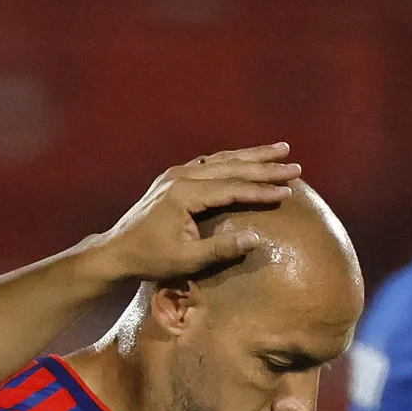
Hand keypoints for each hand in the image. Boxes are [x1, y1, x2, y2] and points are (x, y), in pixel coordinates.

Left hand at [87, 145, 300, 281]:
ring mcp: (175, 174)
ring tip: (280, 150)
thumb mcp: (187, 260)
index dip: (261, 190)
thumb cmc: (150, 260)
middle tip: (295, 165)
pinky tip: (246, 158)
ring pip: (220, 159)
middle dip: (265, 165)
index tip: (288, 191)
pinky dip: (232, 160)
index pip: (232, 188)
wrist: (116, 251)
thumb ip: (221, 249)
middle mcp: (180, 177)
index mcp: (184, 194)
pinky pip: (208, 163)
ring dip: (251, 155)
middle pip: (230, 166)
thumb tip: (256, 238)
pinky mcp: (172, 177)